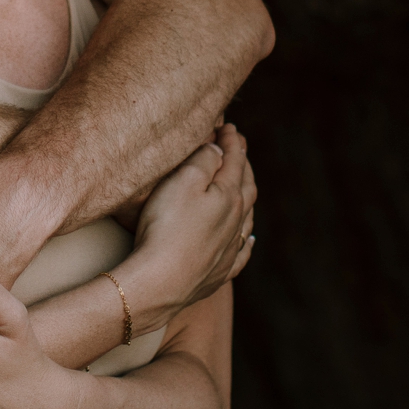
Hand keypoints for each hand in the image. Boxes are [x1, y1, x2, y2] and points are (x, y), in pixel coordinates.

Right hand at [119, 125, 255, 334]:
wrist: (160, 282)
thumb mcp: (183, 180)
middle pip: (246, 186)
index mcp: (229, 195)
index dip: (232, 141)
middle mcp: (236, 221)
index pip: (235, 160)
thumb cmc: (167, 226)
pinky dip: (246, 239)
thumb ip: (205, 160)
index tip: (228, 127)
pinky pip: (242, 251)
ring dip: (246, 197)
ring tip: (244, 184)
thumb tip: (220, 151)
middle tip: (237, 148)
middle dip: (242, 164)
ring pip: (247, 217)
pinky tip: (248, 238)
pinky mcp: (219, 272)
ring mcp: (230, 249)